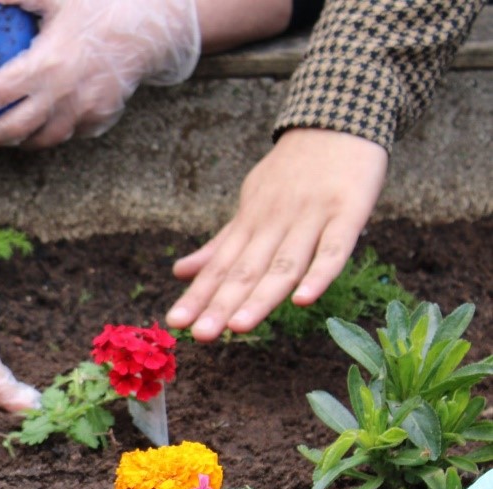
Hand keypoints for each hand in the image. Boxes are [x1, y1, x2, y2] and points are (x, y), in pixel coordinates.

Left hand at [0, 0, 199, 149]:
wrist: (152, 25)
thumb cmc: (102, 6)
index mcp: (47, 64)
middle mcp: (62, 94)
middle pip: (14, 130)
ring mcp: (83, 109)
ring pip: (42, 139)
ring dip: (18, 141)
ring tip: (2, 135)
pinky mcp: (100, 116)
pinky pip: (69, 133)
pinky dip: (51, 132)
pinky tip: (39, 125)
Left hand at [166, 128, 388, 340]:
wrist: (338, 118)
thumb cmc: (293, 171)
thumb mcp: (250, 203)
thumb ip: (221, 244)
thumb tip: (180, 271)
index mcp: (250, 223)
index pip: (220, 266)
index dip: (198, 295)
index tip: (175, 322)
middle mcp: (274, 223)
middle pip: (246, 270)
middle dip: (221, 304)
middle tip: (200, 335)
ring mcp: (311, 217)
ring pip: (283, 264)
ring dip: (260, 296)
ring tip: (238, 326)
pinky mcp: (348, 212)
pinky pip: (334, 248)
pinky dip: (319, 274)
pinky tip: (303, 300)